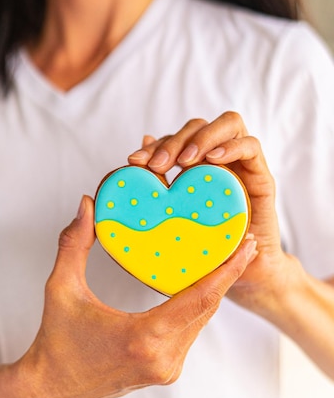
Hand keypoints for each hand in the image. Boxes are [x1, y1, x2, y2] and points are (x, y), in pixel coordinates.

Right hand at [14, 194, 256, 397]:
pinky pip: (190, 331)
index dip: (227, 270)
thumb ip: (74, 243)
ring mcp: (167, 368)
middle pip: (207, 307)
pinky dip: (198, 306)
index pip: (200, 298)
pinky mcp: (165, 370)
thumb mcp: (62, 288)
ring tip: (228, 257)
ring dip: (215, 289)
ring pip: (201, 320)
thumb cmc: (56, 341)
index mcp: (144, 338)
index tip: (247, 245)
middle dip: (228, 274)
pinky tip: (201, 283)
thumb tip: (87, 205)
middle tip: (244, 240)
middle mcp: (164, 358)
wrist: (50, 389)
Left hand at [128, 113, 296, 316]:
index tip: (135, 162)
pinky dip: (231, 147)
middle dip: (175, 140)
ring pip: (229, 124)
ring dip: (203, 138)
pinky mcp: (262, 176)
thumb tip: (137, 155)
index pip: (178, 137)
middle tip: (158, 165)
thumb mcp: (179, 215)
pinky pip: (252, 146)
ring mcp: (244, 164)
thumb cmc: (210, 246)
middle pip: (200, 126)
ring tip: (185, 160)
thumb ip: (162, 184)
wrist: (247, 273)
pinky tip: (212, 160)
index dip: (156, 145)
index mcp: (200, 163)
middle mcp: (223, 157)